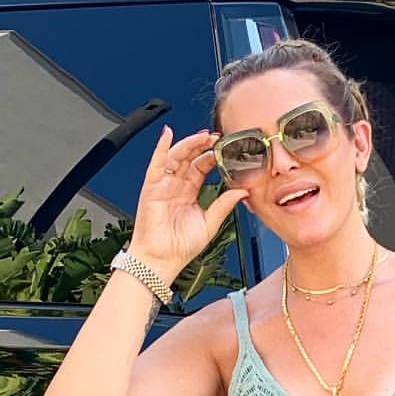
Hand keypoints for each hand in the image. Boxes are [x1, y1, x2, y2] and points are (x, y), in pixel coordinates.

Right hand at [129, 124, 248, 280]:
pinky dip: (161, 148)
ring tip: (202, 137)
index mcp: (189, 193)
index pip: (201, 168)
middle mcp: (175, 186)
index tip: (225, 149)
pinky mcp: (151, 188)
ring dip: (188, 144)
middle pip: (189, 158)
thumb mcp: (210, 223)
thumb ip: (224, 205)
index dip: (212, 156)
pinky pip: (156, 163)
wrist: (161, 261)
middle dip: (202, 146)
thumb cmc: (180, 248)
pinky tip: (167, 134)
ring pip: (176, 157)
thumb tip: (242, 191)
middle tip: (216, 137)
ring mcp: (163, 185)